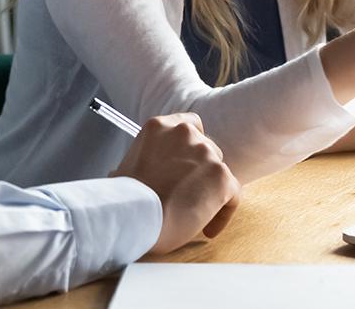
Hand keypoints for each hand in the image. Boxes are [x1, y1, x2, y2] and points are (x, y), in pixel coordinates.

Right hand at [113, 113, 240, 253]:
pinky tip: (209, 230)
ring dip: (210, 191)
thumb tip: (122, 176)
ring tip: (196, 215)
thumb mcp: (122, 169)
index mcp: (159, 126)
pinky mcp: (221, 176)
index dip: (190, 148)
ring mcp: (205, 152)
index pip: (189, 125)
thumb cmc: (124, 200)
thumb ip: (137, 164)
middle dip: (199, 171)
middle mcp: (185, 133)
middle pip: (206, 149)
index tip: (186, 166)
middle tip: (188, 195)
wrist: (135, 215)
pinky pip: (233, 194)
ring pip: (219, 171)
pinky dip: (223, 212)